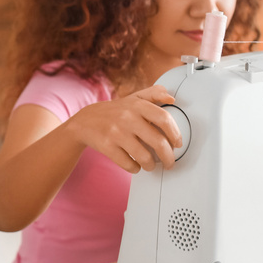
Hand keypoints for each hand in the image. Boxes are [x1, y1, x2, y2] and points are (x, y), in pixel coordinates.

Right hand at [63, 85, 181, 172]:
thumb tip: (172, 99)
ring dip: (151, 165)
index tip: (177, 144)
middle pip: (158, 142)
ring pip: (144, 157)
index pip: (164, 119)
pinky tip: (135, 166)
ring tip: (151, 166)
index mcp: (137, 105)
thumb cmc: (115, 111)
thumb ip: (154, 94)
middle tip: (170, 162)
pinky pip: (128, 164)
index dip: (175, 134)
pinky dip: (135, 168)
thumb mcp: (133, 98)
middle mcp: (127, 118)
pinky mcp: (106, 146)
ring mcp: (116, 133)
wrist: (85, 121)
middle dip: (168, 157)